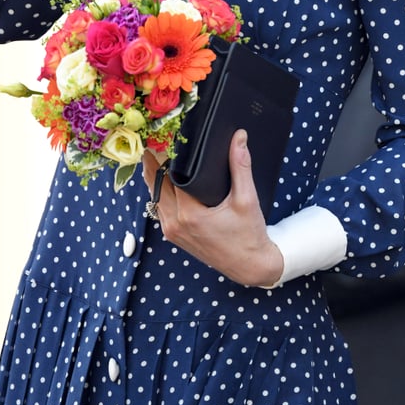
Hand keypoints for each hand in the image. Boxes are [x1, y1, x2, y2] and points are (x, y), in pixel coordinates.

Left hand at [142, 130, 283, 287]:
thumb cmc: (249, 235)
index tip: (164, 138)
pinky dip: (160, 194)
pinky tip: (167, 182)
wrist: (250, 267)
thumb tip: (238, 137)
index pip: (169, 176)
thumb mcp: (247, 199)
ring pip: (155, 198)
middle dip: (154, 164)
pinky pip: (160, 209)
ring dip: (155, 179)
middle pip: (156, 186)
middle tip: (157, 142)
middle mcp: (175, 224)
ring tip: (159, 157)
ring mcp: (172, 232)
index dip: (165, 156)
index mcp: (190, 214)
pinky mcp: (174, 237)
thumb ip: (240, 166)